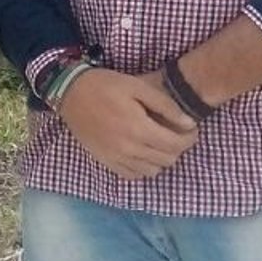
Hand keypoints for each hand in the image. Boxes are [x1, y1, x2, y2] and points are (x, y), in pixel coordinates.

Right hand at [53, 67, 198, 180]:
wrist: (70, 93)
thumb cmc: (105, 85)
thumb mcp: (138, 87)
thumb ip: (165, 106)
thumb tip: (189, 124)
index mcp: (139, 129)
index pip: (176, 145)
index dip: (190, 138)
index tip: (191, 129)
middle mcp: (129, 149)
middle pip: (167, 160)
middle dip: (177, 147)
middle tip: (176, 133)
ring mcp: (116, 158)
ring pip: (152, 171)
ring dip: (161, 159)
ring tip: (158, 142)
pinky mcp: (106, 162)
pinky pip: (133, 175)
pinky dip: (143, 167)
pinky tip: (142, 152)